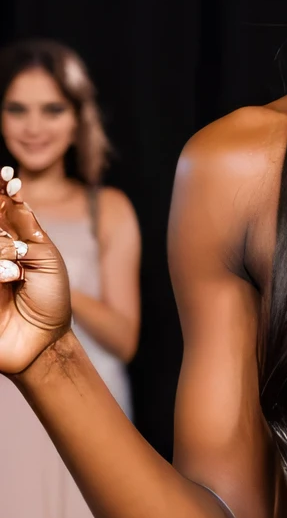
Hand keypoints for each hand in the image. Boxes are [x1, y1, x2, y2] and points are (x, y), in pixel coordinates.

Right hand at [0, 168, 71, 373]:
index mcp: (15, 238)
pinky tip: (8, 279)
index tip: (7, 175)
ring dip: (0, 254)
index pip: (2, 207)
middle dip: (2, 234)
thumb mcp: (46, 258)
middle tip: (18, 255)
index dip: (2, 189)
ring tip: (14, 275)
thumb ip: (27, 226)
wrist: (43, 341)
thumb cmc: (50, 300)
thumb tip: (14, 193)